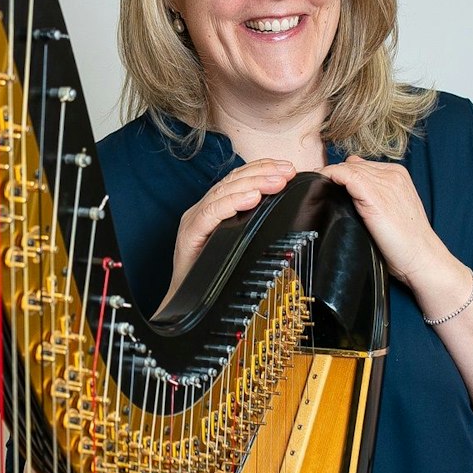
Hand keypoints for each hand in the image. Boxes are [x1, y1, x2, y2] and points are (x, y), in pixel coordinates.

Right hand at [170, 159, 298, 297]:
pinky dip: (232, 203)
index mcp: (215, 210)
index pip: (238, 180)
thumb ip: (255, 227)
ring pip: (223, 192)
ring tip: (277, 182)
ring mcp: (194, 220)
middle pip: (233, 181)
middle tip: (288, 171)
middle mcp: (203, 210)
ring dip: (254, 184)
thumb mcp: (240, 246)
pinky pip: (211, 213)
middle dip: (263, 173)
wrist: (185, 305)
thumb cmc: (214, 278)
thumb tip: (286, 217)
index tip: (286, 167)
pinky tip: (251, 199)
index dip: (262, 169)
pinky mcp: (189, 234)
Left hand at [317, 155, 454, 290]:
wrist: (422, 257)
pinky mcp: (375, 195)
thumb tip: (349, 184)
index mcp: (398, 175)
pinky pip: (346, 175)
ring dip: (329, 177)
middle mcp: (392, 174)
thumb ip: (374, 194)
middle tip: (317, 187)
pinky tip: (321, 184)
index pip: (361, 165)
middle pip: (353, 165)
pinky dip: (331, 176)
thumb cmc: (406, 242)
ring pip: (348, 169)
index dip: (342, 174)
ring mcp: (385, 183)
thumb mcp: (391, 210)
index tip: (327, 185)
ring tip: (315, 188)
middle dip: (334, 176)